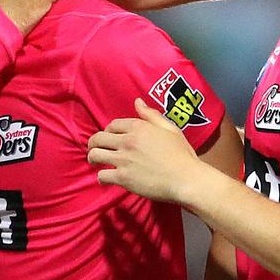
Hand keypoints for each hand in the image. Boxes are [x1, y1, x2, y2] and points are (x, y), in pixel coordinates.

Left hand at [87, 98, 207, 203]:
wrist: (186, 178)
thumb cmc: (182, 154)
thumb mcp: (170, 128)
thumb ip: (151, 115)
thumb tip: (137, 101)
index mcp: (138, 127)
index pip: (113, 124)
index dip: (109, 130)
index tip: (110, 137)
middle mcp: (127, 141)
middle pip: (98, 138)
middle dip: (93, 143)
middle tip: (95, 148)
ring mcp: (123, 159)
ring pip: (95, 155)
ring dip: (93, 158)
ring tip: (95, 162)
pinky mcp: (123, 178)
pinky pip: (102, 176)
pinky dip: (102, 177)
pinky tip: (106, 178)